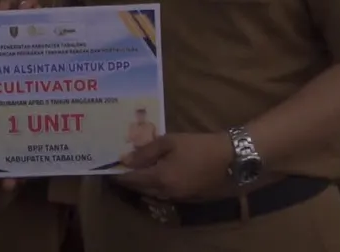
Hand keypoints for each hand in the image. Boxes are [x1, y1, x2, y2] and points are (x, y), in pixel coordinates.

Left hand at [115, 133, 234, 200]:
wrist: (230, 158)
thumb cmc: (198, 145)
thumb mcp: (170, 141)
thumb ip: (146, 151)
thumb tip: (125, 159)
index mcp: (160, 178)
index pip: (132, 179)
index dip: (119, 174)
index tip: (109, 167)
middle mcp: (166, 192)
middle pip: (140, 188)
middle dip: (129, 179)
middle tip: (119, 167)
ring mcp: (178, 197)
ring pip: (152, 192)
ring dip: (142, 183)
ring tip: (135, 170)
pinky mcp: (187, 197)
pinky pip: (164, 193)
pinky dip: (155, 185)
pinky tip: (155, 174)